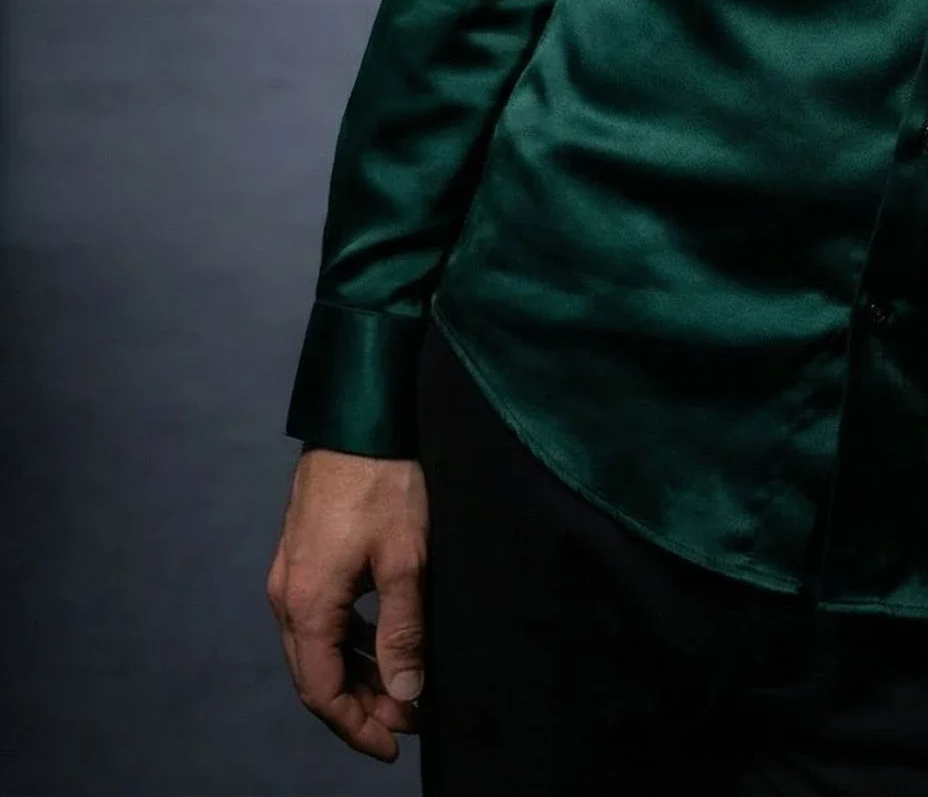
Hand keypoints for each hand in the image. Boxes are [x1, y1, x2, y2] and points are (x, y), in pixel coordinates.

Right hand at [267, 445, 429, 761]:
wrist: (359, 416)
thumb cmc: (383, 481)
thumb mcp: (405, 559)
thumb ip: (403, 630)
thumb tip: (405, 693)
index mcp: (306, 605)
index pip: (322, 691)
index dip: (357, 726)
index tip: (394, 744)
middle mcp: (286, 596)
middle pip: (317, 674)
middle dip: (361, 705)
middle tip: (408, 721)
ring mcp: (291, 575)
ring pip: (320, 646)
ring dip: (358, 673)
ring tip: (403, 689)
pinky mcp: (305, 556)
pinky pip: (323, 617)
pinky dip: (352, 640)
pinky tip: (384, 642)